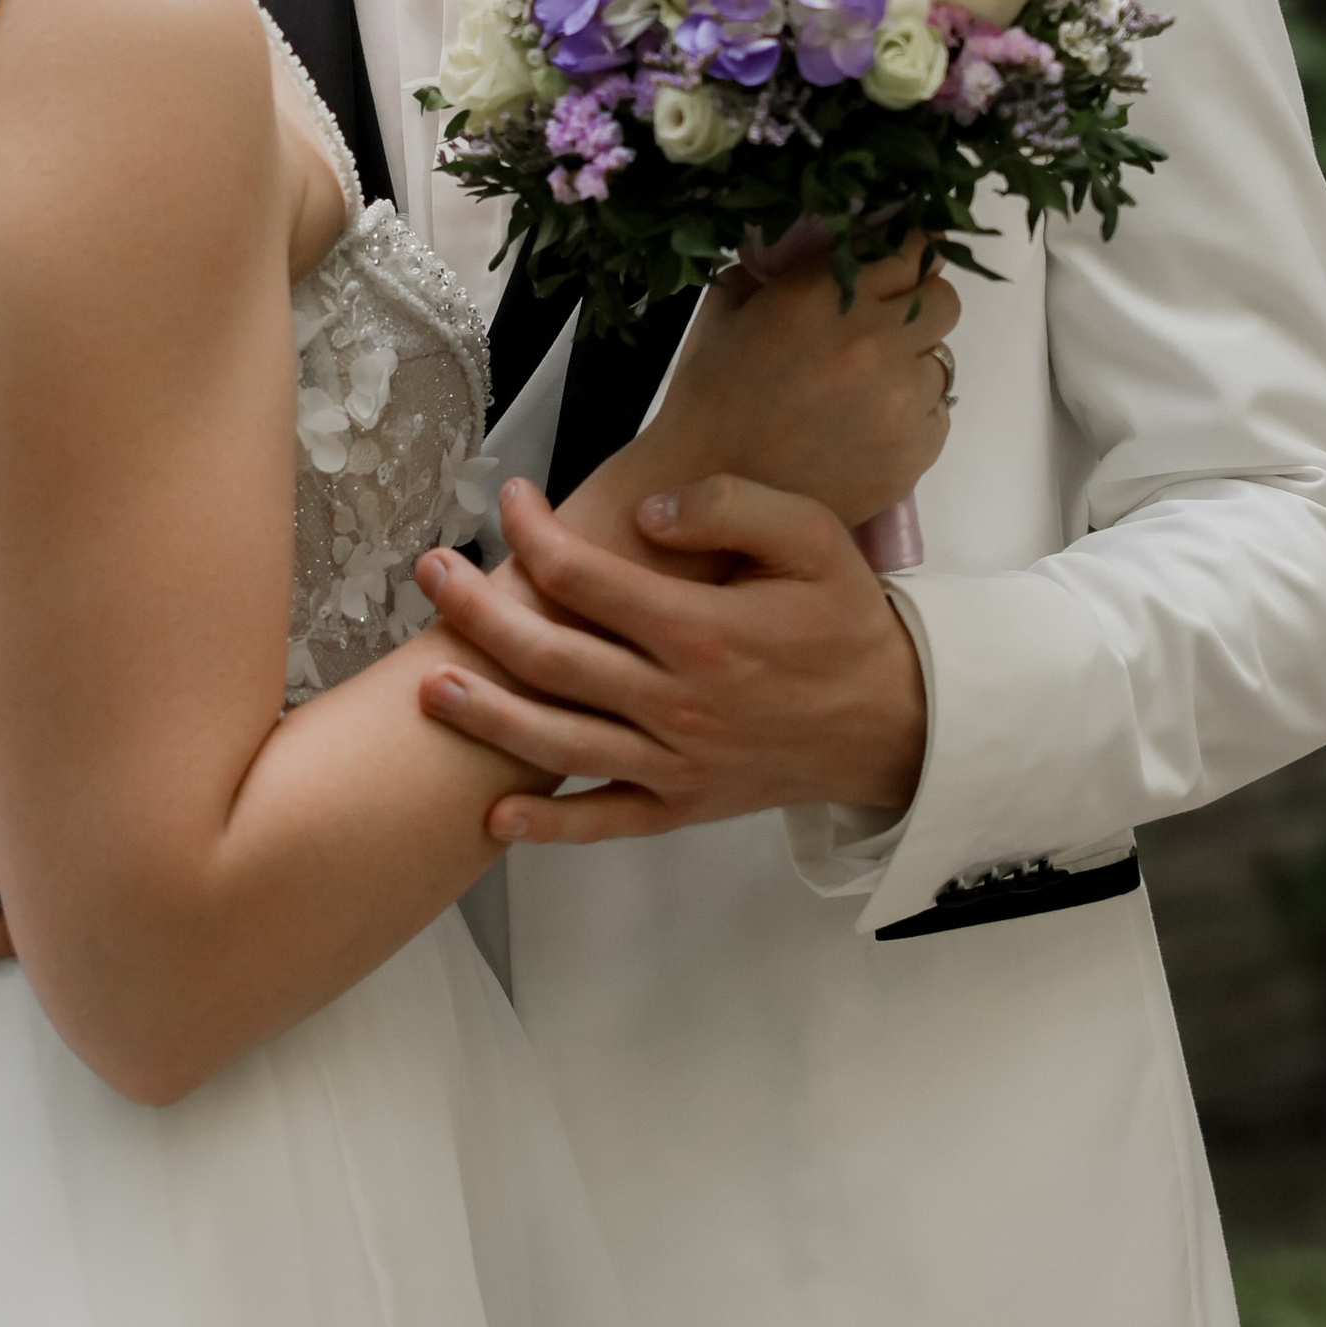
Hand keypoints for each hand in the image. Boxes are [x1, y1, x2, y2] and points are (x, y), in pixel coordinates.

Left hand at [412, 474, 928, 843]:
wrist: (896, 723)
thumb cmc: (846, 622)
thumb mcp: (812, 536)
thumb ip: (729, 507)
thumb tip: (643, 515)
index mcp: (703, 631)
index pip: (587, 579)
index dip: (533, 534)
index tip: (507, 500)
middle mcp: (679, 702)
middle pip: (552, 658)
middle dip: (479, 612)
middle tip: (431, 572)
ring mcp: (676, 762)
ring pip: (560, 742)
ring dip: (488, 715)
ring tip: (429, 683)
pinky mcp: (682, 805)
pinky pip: (605, 822)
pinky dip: (549, 826)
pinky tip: (494, 817)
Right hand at [637, 240, 958, 527]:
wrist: (709, 492)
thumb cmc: (708, 400)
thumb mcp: (728, 312)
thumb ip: (779, 271)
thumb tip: (821, 248)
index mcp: (826, 295)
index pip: (912, 249)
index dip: (906, 258)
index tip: (895, 271)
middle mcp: (875, 338)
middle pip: (943, 300)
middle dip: (919, 309)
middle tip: (883, 332)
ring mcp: (902, 396)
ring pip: (941, 362)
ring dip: (910, 369)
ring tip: (861, 396)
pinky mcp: (916, 449)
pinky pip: (937, 416)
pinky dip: (909, 420)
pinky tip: (863, 434)